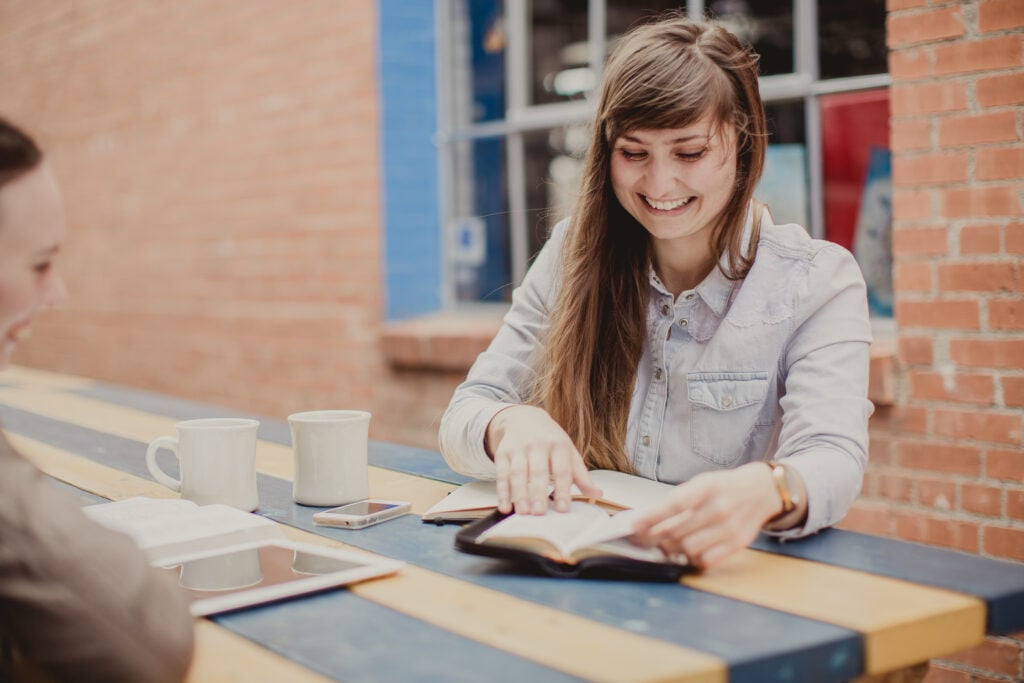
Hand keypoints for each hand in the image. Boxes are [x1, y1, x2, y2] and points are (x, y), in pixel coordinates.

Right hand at [485, 405, 602, 514]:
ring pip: (517, 472)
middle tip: (539, 513)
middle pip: (538, 471)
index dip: (563, 489)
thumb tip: (597, 495)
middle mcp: (538, 444)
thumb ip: (580, 475)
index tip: (563, 509)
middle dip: (538, 493)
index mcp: (559, 445)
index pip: (562, 469)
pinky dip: (501, 491)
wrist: (525, 418)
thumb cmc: (551, 441)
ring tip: (522, 512)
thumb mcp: (568, 452)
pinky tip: (504, 506)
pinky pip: (501, 473)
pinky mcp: (503, 452)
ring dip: (519, 493)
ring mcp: (519, 448)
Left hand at [631, 463, 780, 568]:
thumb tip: (648, 518)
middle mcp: (720, 507)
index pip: (674, 504)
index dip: (651, 517)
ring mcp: (730, 527)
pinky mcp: (737, 544)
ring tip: (663, 544)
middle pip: (677, 530)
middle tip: (640, 539)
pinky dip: (691, 558)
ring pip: (688, 548)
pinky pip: (706, 559)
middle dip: (653, 537)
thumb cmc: (724, 486)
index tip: (634, 525)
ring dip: (670, 549)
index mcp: (708, 486)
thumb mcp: (702, 482)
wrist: (762, 491)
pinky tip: (685, 551)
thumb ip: (679, 499)